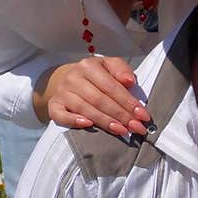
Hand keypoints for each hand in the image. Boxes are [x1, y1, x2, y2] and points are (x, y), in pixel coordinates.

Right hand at [34, 58, 152, 138]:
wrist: (66, 79)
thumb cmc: (95, 77)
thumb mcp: (109, 66)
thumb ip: (121, 70)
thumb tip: (129, 81)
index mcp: (88, 66)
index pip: (111, 86)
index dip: (128, 102)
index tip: (143, 116)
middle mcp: (73, 78)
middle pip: (100, 99)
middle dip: (121, 115)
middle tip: (136, 128)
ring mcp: (62, 92)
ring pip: (84, 109)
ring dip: (105, 122)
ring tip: (122, 131)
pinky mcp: (54, 105)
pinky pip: (61, 115)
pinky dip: (74, 121)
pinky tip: (89, 126)